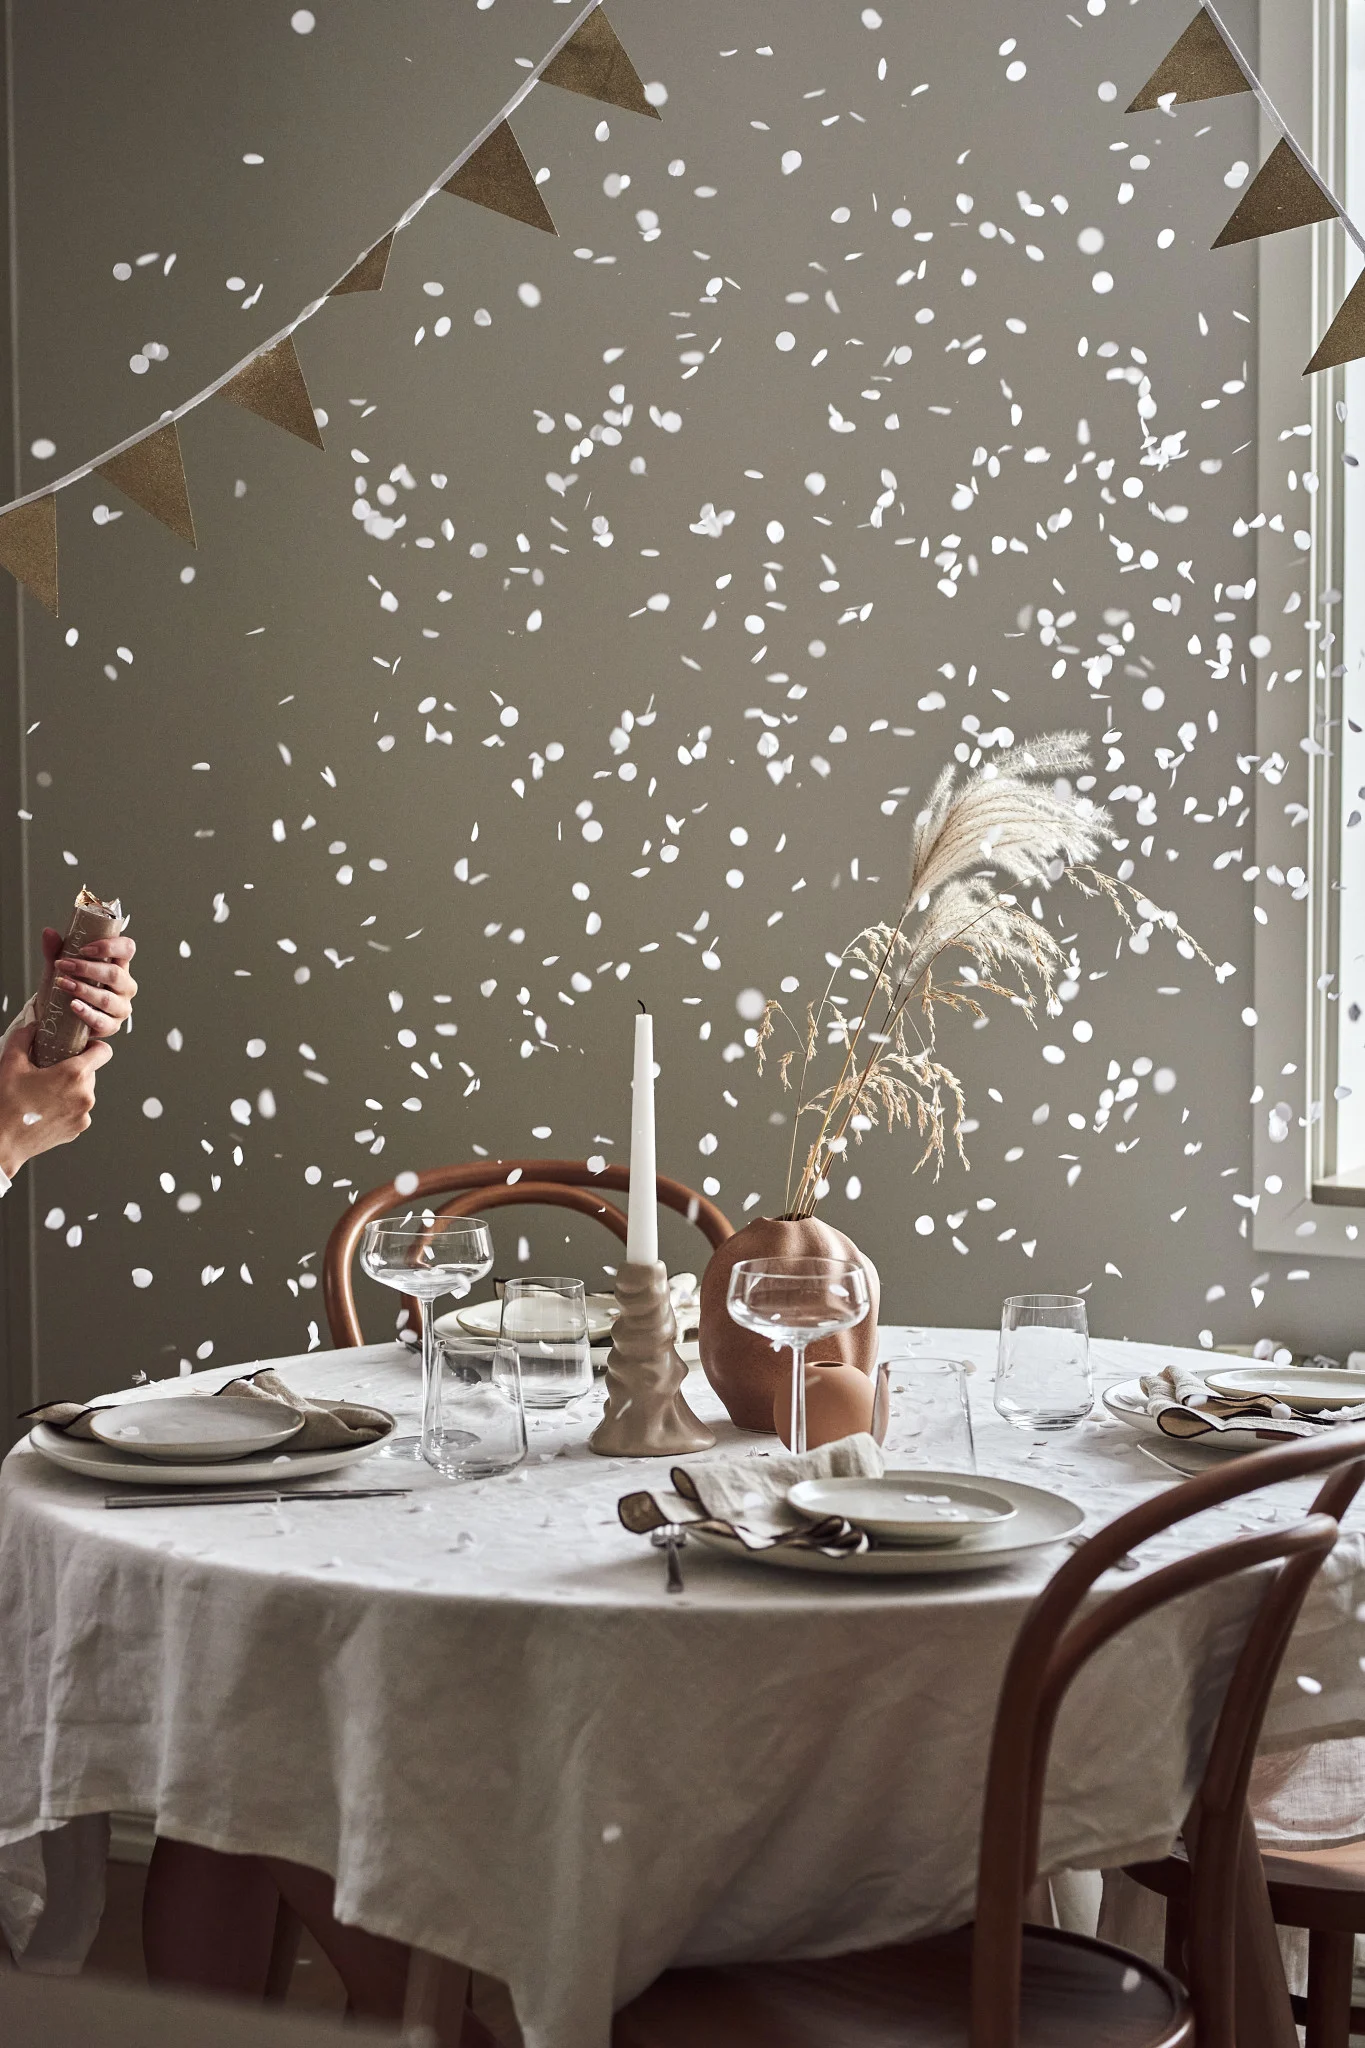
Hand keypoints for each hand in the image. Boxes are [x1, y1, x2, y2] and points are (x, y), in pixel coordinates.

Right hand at [0, 1022, 111, 1179]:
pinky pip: (79, 1110)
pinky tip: (47, 1108)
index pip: (104, 1052)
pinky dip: (68, 1107)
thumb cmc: (8, 1106)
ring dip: (70, 1089)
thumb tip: (32, 1028)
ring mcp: (84, 1114)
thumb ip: (24, 1038)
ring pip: (85, 1092)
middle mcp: (85, 1095)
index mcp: (74, 1075)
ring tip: (45, 1093)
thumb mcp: (11, 1063)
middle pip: (91, 1072)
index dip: (94, 1046)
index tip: (83, 1048)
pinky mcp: (79, 1128)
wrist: (4, 1140)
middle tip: (51, 1072)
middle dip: (74, 1069)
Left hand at [40, 926, 137, 1039]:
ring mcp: (121, 1007)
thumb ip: (56, 950)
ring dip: (83, 990)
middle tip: (64, 966)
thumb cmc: (71, 987)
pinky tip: (74, 1005)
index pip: (127, 949)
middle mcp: (125, 985)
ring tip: (63, 984)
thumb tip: (48, 933)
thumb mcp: (64, 966)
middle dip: (87, 969)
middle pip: (115, 974)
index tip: (85, 949)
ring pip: (107, 998)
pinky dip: (86, 1013)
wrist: (64, 1016)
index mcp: (119, 965)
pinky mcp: (112, 1026)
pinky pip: (101, 1021)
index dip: (110, 946)